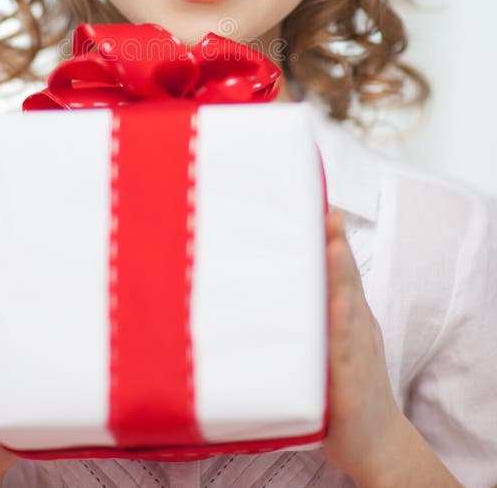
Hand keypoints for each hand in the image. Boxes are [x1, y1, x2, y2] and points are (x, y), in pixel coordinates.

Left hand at [322, 210, 402, 476]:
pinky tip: (336, 309)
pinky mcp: (349, 382)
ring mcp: (355, 351)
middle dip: (336, 244)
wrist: (375, 443)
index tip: (317, 203)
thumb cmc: (345, 386)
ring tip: (333, 246)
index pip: (339, 267)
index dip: (331, 236)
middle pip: (346, 278)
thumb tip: (272, 277)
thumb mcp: (330, 338)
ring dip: (340, 276)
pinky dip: (340, 328)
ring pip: (348, 306)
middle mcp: (355, 324)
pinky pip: (343, 351)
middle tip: (326, 212)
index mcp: (348, 312)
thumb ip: (310, 307)